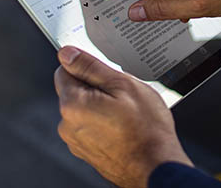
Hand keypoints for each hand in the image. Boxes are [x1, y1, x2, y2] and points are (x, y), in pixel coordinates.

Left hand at [54, 46, 192, 187]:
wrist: (156, 167)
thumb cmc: (145, 129)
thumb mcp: (122, 85)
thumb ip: (91, 67)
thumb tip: (68, 54)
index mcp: (72, 104)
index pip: (64, 70)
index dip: (87, 66)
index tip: (106, 72)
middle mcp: (68, 125)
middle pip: (75, 90)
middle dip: (96, 87)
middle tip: (122, 93)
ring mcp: (76, 141)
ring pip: (84, 109)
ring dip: (101, 105)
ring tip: (127, 113)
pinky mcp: (87, 151)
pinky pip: (91, 126)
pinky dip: (104, 122)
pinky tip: (124, 126)